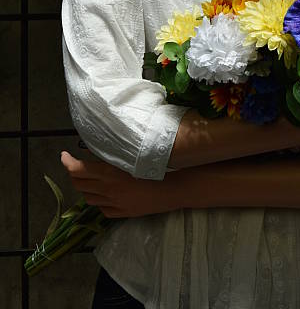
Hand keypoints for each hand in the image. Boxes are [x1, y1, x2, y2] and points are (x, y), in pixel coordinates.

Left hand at [60, 151, 176, 218]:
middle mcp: (107, 190)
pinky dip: (98, 199)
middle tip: (76, 165)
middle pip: (79, 184)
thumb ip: (111, 155)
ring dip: (85, 187)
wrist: (172, 189)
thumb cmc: (154, 166)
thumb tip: (93, 149)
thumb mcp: (131, 156)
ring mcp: (113, 204)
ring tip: (89, 178)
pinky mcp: (120, 214)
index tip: (64, 156)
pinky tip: (104, 193)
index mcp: (109, 173)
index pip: (78, 170)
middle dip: (73, 174)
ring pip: (87, 197)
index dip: (67, 162)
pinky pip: (101, 208)